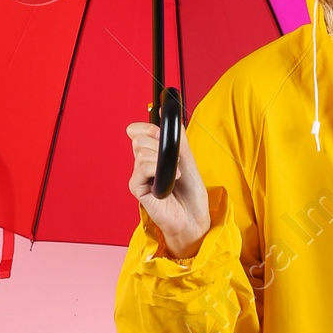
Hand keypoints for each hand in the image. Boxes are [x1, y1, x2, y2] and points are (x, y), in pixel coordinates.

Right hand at [126, 118, 211, 256]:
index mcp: (152, 155)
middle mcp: (142, 165)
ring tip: (175, 172)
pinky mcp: (137, 188)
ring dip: (163, 159)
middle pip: (139, 139)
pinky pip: (142, 166)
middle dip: (160, 144)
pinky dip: (158, 168)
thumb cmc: (191, 192)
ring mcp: (138, 176)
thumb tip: (166, 114)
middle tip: (175, 160)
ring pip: (141, 151)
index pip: (139, 131)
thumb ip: (176, 136)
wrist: (195, 217)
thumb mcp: (187, 156)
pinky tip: (171, 179)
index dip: (149, 127)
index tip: (163, 132)